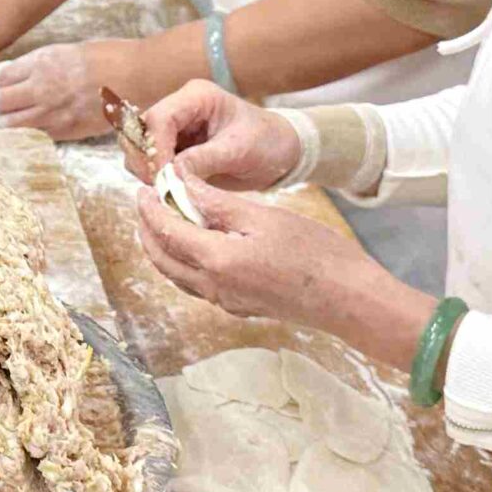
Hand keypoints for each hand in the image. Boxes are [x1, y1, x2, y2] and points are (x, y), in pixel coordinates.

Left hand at [0, 41, 119, 139]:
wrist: (137, 75)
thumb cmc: (107, 56)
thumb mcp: (68, 50)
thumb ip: (43, 64)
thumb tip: (21, 74)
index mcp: (42, 64)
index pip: (2, 78)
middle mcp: (42, 89)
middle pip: (0, 102)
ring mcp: (54, 113)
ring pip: (14, 124)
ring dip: (9, 120)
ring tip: (11, 117)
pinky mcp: (67, 130)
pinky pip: (38, 134)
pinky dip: (32, 131)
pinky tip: (36, 125)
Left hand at [131, 182, 433, 371]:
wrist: (348, 299)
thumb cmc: (313, 253)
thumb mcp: (263, 217)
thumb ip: (216, 203)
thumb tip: (180, 185)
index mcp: (215, 261)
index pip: (165, 232)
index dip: (149, 209)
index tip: (143, 188)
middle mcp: (213, 287)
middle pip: (162, 258)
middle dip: (148, 230)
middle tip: (147, 203)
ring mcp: (225, 301)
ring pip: (176, 275)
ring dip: (163, 248)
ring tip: (164, 220)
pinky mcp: (238, 306)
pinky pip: (196, 284)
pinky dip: (183, 262)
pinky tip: (195, 245)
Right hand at [139, 80, 301, 192]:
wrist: (279, 152)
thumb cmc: (267, 143)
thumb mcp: (239, 151)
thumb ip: (204, 159)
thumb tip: (171, 173)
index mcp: (197, 97)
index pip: (160, 118)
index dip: (155, 149)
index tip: (162, 178)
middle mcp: (180, 108)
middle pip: (142, 132)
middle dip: (146, 161)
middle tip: (160, 189)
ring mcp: (175, 128)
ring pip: (140, 148)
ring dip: (147, 171)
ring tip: (167, 191)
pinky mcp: (174, 147)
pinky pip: (151, 162)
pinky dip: (155, 178)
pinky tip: (170, 191)